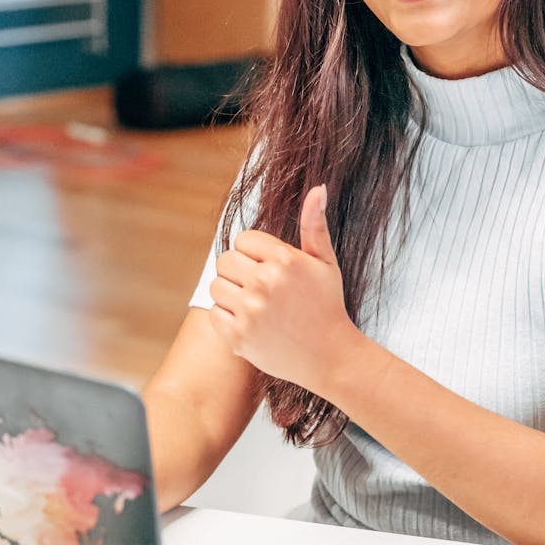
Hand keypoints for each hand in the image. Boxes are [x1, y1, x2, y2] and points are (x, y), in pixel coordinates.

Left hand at [208, 185, 356, 395]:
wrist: (330, 356)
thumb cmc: (327, 305)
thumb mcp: (326, 262)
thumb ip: (315, 224)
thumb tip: (318, 188)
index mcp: (284, 260)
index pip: (243, 240)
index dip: (254, 253)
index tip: (269, 269)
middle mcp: (265, 283)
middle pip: (225, 261)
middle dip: (238, 271)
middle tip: (259, 287)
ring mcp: (250, 311)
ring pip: (216, 287)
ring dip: (230, 294)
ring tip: (254, 305)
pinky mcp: (239, 336)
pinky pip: (214, 313)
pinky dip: (227, 318)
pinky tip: (249, 322)